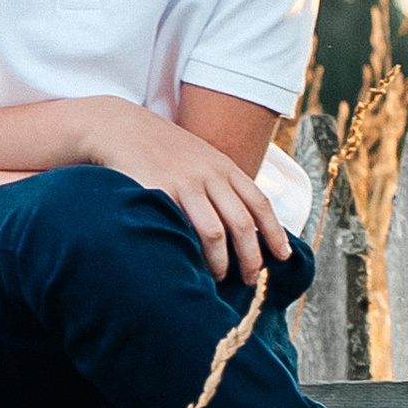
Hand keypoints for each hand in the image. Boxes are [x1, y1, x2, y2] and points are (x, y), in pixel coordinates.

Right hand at [80, 98, 287, 283]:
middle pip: (241, 223)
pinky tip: (189, 264)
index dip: (274, 232)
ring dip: (220, 262)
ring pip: (214, 232)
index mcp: (224, 168)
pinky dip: (189, 251)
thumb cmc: (164, 151)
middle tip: (250, 279)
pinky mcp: (158, 194)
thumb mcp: (201, 159)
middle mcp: (209, 175)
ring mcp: (184, 184)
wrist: (123, 128)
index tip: (283, 256)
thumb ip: (222, 185)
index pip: (259, 203)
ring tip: (218, 278)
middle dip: (250, 256)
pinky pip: (180, 229)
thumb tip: (244, 224)